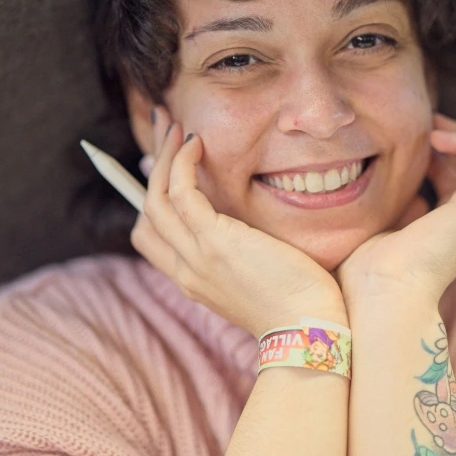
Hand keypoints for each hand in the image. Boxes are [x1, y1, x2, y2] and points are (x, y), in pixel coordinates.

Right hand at [130, 106, 345, 338]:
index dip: (151, 194)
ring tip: (177, 126)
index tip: (163, 162)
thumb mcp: (255, 275)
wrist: (308, 330)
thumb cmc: (296, 303)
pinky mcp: (215, 242)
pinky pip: (182, 193)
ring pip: (156, 197)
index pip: (150, 235)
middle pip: (147, 210)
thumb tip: (237, 219)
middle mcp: (185, 270)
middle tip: (166, 128)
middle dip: (151, 164)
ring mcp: (195, 257)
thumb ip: (238, 251)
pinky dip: (182, 163)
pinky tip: (197, 143)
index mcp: (192, 279)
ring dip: (163, 155)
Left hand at [332, 113, 455, 308]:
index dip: (437, 159)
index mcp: (447, 236)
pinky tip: (435, 137)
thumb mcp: (377, 232)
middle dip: (451, 144)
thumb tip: (373, 187)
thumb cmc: (368, 275)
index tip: (411, 143)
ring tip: (431, 126)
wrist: (383, 295)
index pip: (454, 187)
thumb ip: (386, 210)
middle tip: (423, 126)